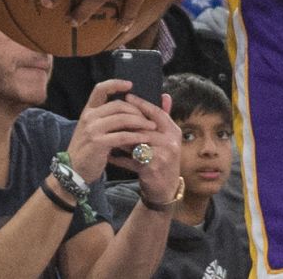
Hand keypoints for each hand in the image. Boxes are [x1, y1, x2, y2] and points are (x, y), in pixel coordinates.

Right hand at [64, 79, 167, 183]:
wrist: (74, 172)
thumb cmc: (90, 149)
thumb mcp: (96, 130)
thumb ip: (110, 118)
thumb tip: (134, 107)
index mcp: (88, 111)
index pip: (100, 89)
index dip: (115, 84)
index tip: (130, 84)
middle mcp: (89, 117)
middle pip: (119, 105)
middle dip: (137, 110)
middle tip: (150, 117)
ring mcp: (92, 129)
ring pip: (123, 119)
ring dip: (141, 122)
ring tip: (152, 127)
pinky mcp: (98, 143)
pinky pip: (123, 135)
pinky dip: (137, 136)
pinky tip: (145, 138)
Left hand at [106, 92, 181, 207]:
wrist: (166, 188)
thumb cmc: (163, 158)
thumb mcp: (167, 138)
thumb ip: (164, 117)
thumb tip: (164, 95)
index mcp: (174, 131)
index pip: (157, 113)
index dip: (142, 104)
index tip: (127, 96)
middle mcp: (170, 142)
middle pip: (145, 127)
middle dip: (128, 121)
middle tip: (112, 114)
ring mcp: (162, 156)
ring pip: (137, 143)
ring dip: (122, 139)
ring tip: (108, 134)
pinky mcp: (151, 169)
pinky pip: (130, 161)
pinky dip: (119, 159)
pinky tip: (109, 156)